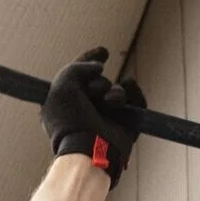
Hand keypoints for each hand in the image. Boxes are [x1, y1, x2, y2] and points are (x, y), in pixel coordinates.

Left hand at [38, 48, 142, 182]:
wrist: (89, 148)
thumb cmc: (71, 119)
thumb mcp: (63, 85)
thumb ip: (77, 67)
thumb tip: (99, 66)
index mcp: (65, 102)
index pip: (78, 75)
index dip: (90, 59)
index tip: (104, 51)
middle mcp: (85, 108)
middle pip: (99, 80)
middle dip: (98, 82)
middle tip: (94, 91)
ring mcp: (107, 117)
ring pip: (118, 90)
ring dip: (114, 92)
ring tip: (110, 102)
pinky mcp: (127, 123)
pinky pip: (136, 99)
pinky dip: (133, 95)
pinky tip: (124, 102)